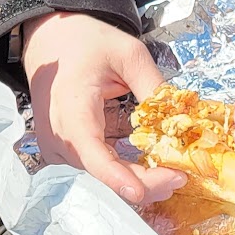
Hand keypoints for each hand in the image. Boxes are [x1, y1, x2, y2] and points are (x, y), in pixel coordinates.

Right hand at [22, 12, 182, 207]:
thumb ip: (154, 86)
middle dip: (142, 180)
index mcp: (71, 106)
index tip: (140, 192)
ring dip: (135, 178)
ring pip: (99, 173)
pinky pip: (95, 167)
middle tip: (180, 177)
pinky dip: (122, 171)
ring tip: (170, 174)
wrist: (52, 41)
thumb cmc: (87, 43)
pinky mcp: (63, 150)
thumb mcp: (129, 54)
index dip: (115, 176)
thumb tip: (182, 120)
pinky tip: (149, 170)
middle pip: (101, 170)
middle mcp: (58, 134)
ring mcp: (57, 146)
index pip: (91, 152)